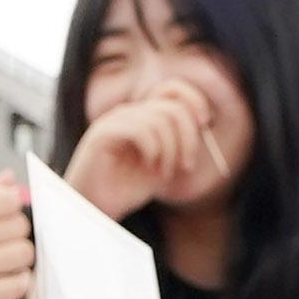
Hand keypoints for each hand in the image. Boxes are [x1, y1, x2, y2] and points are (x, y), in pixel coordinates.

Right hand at [62, 91, 220, 221]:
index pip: (172, 89)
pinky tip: (150, 166)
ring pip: (160, 119)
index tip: (205, 123)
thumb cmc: (124, 190)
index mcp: (141, 116)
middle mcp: (127, 113)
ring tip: (165, 172)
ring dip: (171, 150)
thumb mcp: (161, 164)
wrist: (93, 210)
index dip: (194, 100)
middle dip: (189, 137)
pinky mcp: (102, 135)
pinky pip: (141, 130)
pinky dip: (154, 150)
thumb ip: (178, 142)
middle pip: (172, 105)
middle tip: (187, 165)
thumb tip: (203, 121)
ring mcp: (113, 121)